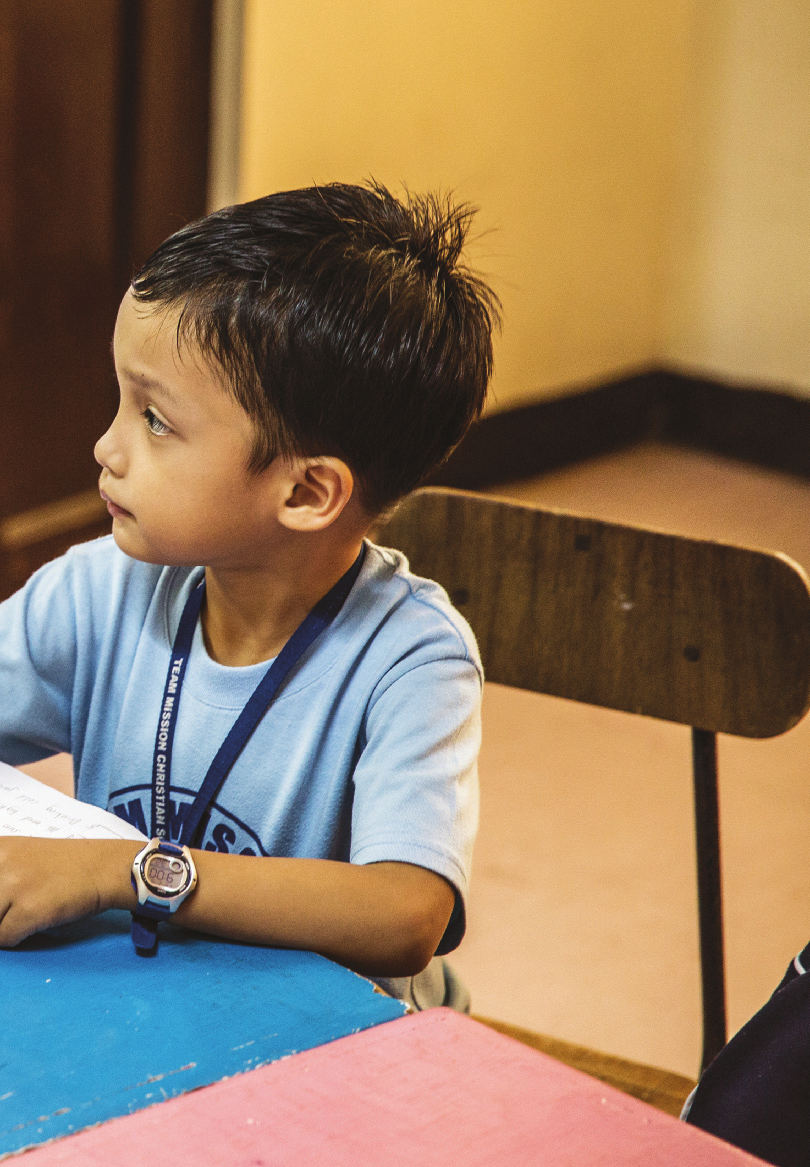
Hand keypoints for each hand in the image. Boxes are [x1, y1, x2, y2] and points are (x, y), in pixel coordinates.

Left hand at [0, 837, 138, 946]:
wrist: (105, 867)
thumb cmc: (63, 866)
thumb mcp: (18, 858)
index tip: (4, 903)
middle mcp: (0, 862)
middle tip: (14, 909)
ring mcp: (14, 885)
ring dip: (3, 926)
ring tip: (23, 913)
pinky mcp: (29, 909)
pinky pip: (5, 939)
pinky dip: (17, 937)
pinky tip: (36, 920)